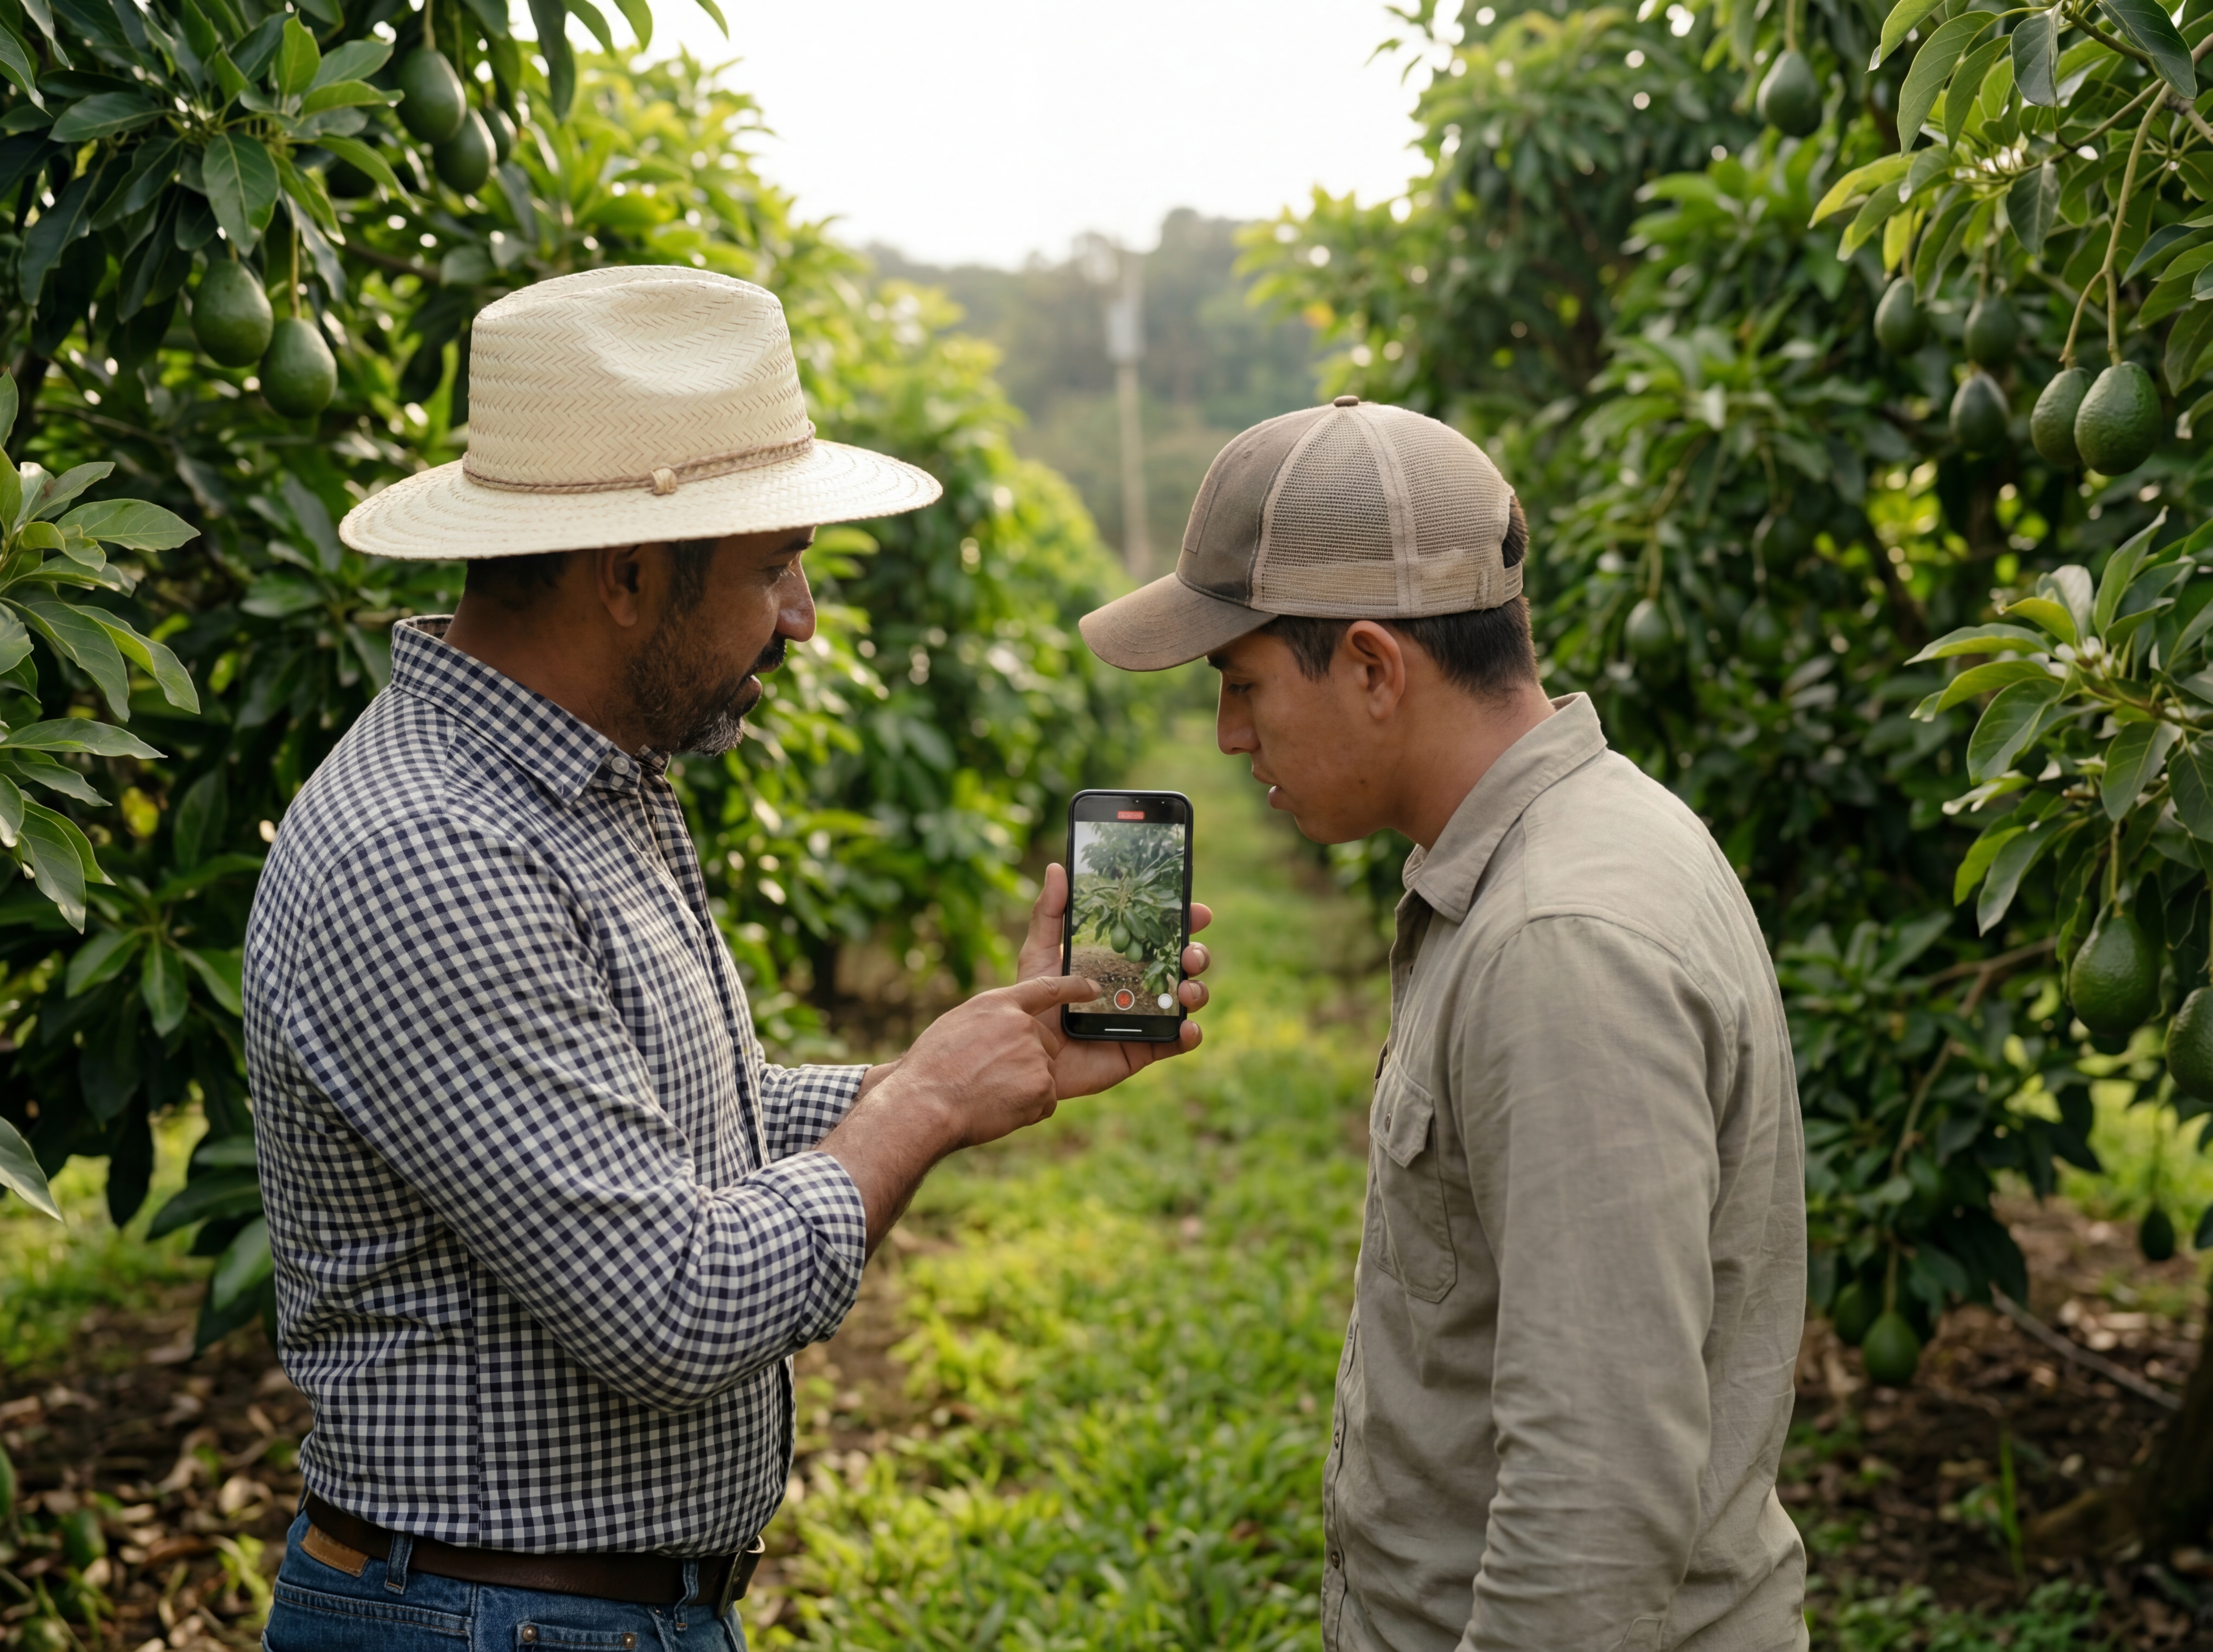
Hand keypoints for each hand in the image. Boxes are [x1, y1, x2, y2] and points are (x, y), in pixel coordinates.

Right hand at [821, 972, 1103, 1247]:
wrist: (926, 1105)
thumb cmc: (931, 1070)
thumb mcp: (956, 1027)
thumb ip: (988, 1022)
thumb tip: (1004, 1030)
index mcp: (997, 1004)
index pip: (1046, 988)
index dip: (1074, 987)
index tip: (1094, 988)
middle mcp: (1022, 1025)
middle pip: (1046, 1045)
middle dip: (1028, 1064)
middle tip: (991, 1079)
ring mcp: (1035, 1055)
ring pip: (1044, 1075)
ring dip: (1024, 1089)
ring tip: (988, 1094)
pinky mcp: (1043, 1086)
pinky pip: (1045, 1101)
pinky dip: (1027, 1110)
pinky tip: (998, 1109)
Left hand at [1013, 863, 1213, 1099]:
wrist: (1027, 1054)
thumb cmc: (1034, 1002)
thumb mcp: (1038, 953)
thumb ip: (1049, 913)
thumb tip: (1057, 868)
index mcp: (1123, 956)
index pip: (1161, 933)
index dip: (1184, 920)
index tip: (1197, 911)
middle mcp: (1141, 983)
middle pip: (1182, 963)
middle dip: (1197, 953)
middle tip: (1189, 954)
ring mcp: (1146, 1016)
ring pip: (1187, 998)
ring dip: (1197, 990)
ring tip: (1186, 990)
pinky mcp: (1144, 1048)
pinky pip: (1177, 1041)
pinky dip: (1189, 1034)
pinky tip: (1186, 1027)